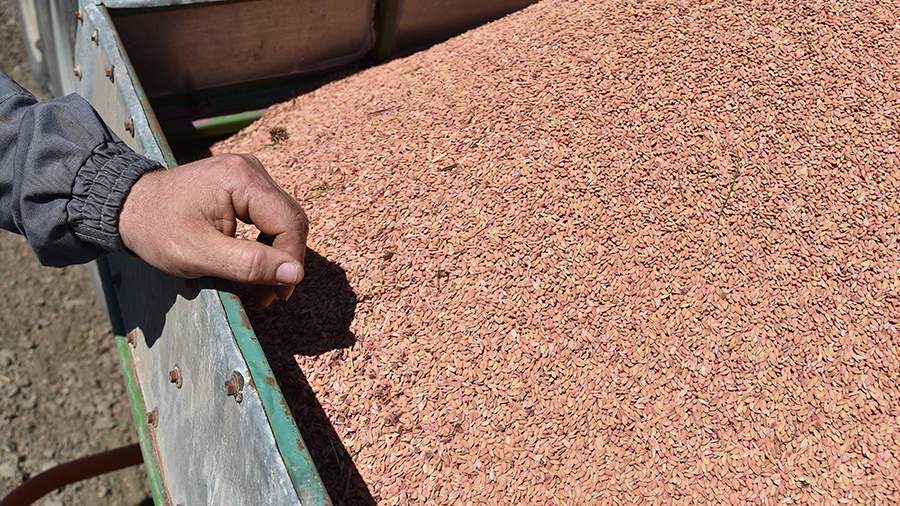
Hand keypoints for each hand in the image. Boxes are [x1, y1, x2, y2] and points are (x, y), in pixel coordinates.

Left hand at [119, 154, 307, 308]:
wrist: (127, 206)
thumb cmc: (156, 229)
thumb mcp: (199, 254)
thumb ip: (248, 263)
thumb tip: (294, 273)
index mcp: (242, 179)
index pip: (289, 222)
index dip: (290, 261)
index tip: (278, 294)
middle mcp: (251, 169)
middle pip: (290, 219)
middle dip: (285, 261)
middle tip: (271, 296)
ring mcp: (248, 175)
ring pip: (283, 220)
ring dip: (277, 255)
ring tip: (262, 286)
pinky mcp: (244, 185)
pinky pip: (270, 216)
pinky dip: (266, 244)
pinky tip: (254, 264)